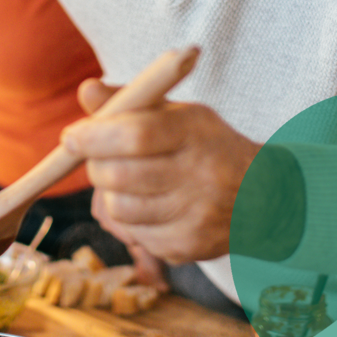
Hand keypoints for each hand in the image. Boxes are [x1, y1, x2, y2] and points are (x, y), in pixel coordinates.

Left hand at [64, 78, 261, 264]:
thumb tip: (86, 90)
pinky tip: (151, 204)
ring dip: (111, 193)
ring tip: (131, 180)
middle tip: (99, 158)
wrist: (264, 197)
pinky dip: (130, 219)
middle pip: (118, 176)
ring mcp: (194, 216)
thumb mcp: (179, 114)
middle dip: (95, 166)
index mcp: (195, 133)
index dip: (95, 136)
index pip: (135, 135)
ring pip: (118, 209)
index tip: (71, 136)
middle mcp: (199, 176)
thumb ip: (132, 101)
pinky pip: (133, 234)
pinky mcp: (187, 247)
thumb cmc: (209, 147)